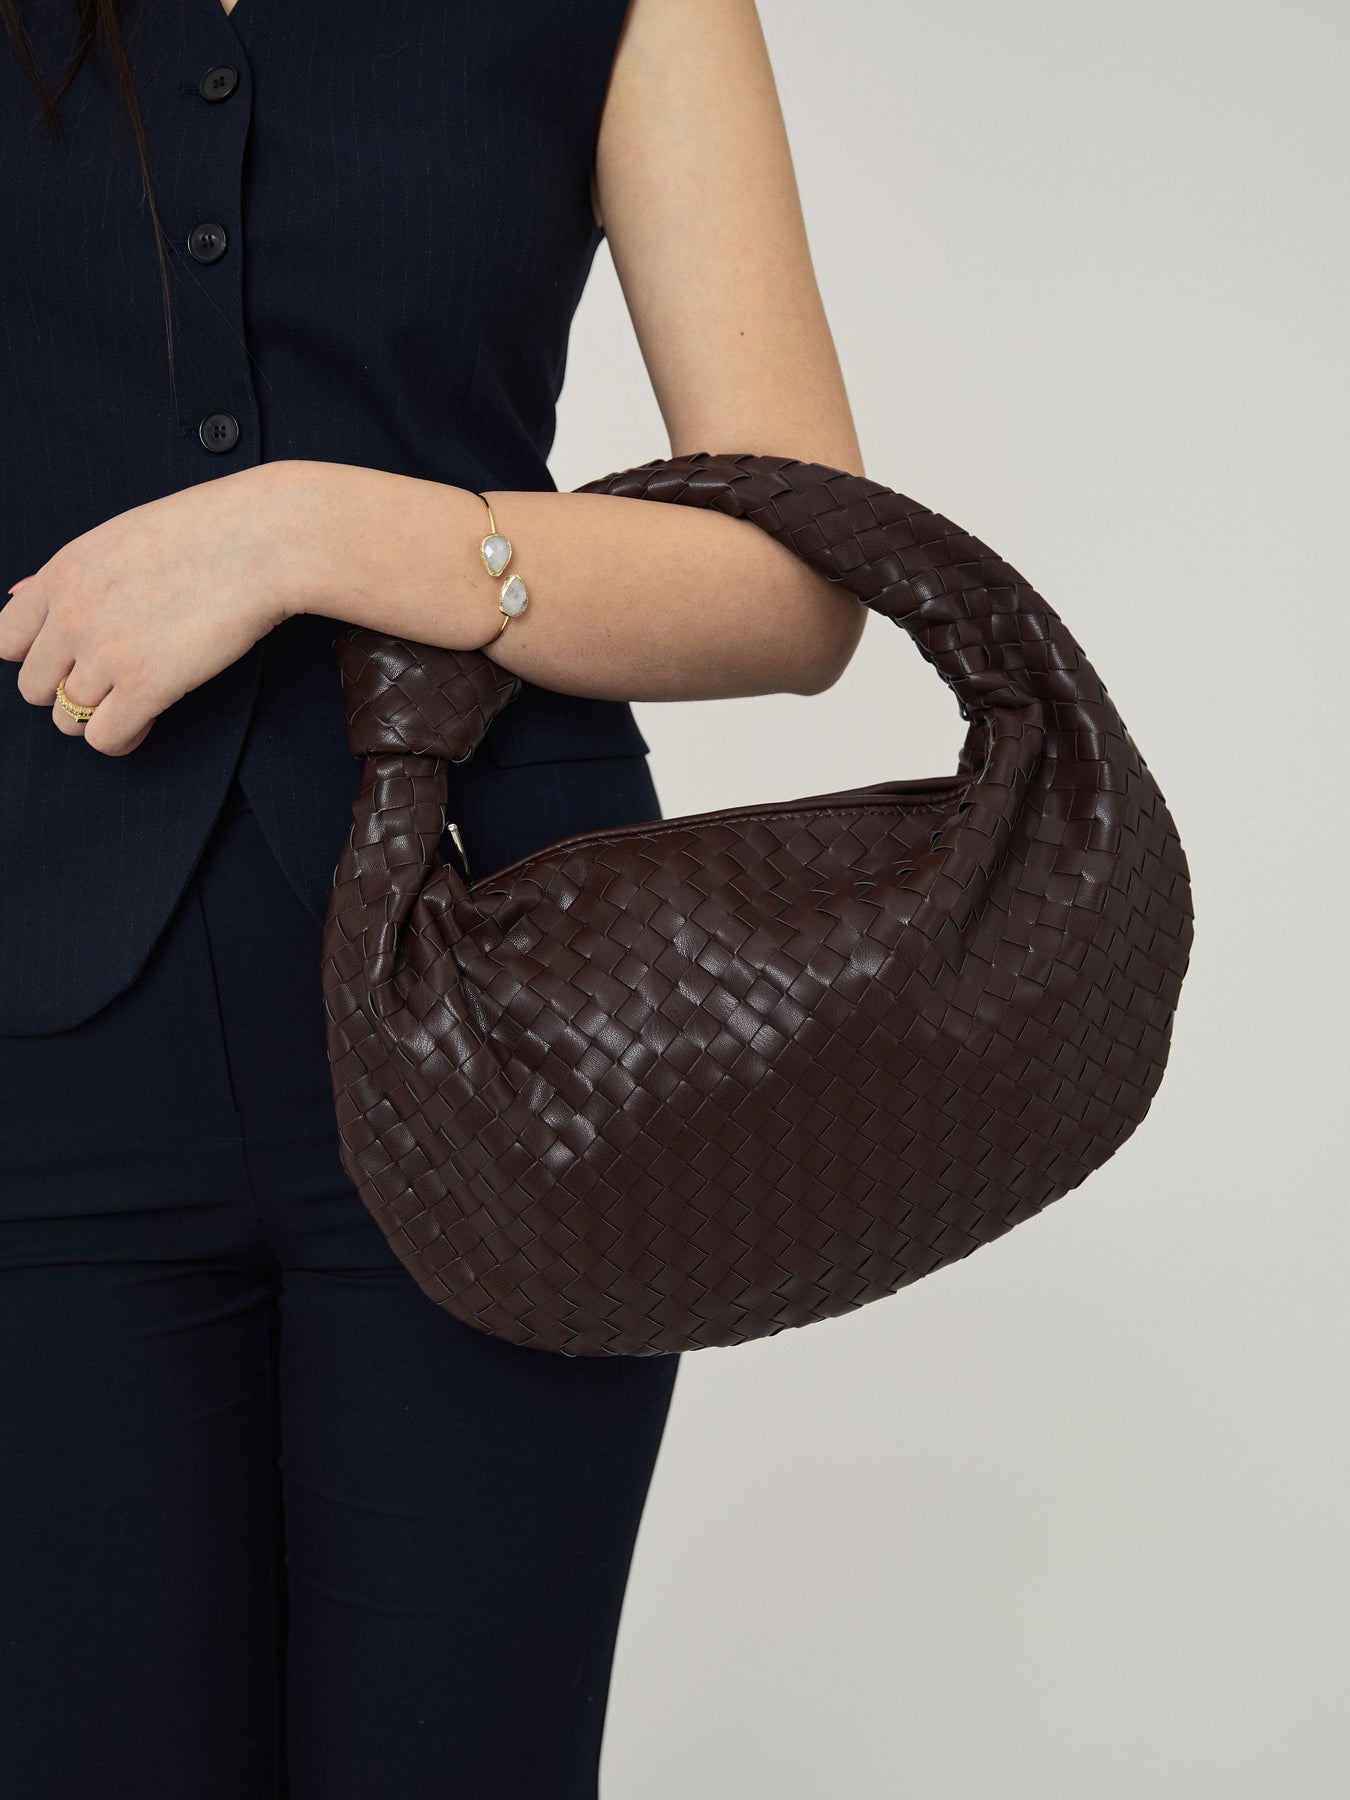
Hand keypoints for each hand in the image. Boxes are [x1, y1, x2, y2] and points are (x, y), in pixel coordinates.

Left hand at [0, 462, 311, 754]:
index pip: (7, 642)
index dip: (39, 658)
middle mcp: (72, 616)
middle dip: (68, 692)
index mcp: (61, 575)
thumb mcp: (118, 537)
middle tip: (111, 683)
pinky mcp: (145, 685)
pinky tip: (148, 718)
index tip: (72, 660)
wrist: (260, 541)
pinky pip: (105, 738)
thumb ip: (67, 575)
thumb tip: (18, 594)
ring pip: (68, 719)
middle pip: (35, 689)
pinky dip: (124, 737)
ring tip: (134, 702)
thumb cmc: (206, 532)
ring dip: (100, 717)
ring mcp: (104, 653)